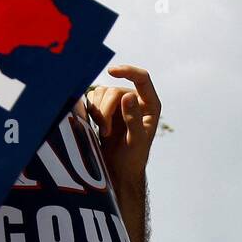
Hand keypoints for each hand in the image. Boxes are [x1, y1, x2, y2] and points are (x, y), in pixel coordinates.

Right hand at [86, 64, 160, 193]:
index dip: (127, 71)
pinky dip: (91, 110)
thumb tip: (127, 96)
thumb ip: (133, 118)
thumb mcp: (136, 140)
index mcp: (150, 105)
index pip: (141, 78)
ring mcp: (119, 104)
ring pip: (101, 93)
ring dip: (97, 111)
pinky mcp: (104, 109)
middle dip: (105, 109)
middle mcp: (135, 100)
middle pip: (114, 90)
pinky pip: (93, 98)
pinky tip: (96, 125)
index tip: (111, 71)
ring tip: (103, 132)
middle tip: (105, 132)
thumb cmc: (132, 158)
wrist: (119, 170)